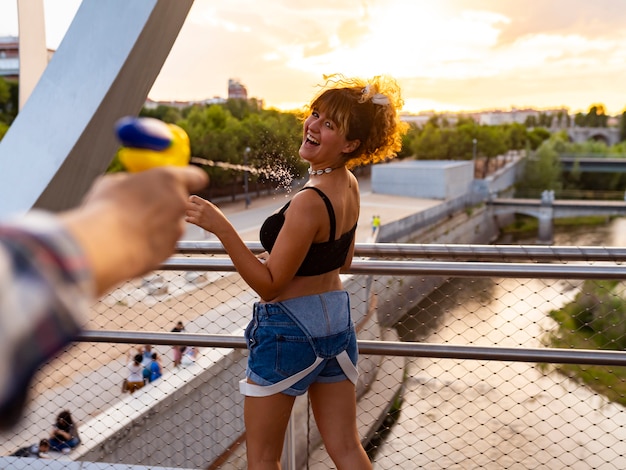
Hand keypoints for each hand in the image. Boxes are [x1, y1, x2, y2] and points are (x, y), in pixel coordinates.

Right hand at [62, 166, 207, 294]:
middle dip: (165, 206)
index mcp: (169, 180)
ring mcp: (178, 228)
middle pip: (180, 203)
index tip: (182, 185)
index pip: (196, 177)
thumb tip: (133, 185)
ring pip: (171, 225)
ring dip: (157, 226)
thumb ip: (134, 182)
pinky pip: (163, 244)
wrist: (104, 245)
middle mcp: (180, 203)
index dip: (190, 181)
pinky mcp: (171, 250)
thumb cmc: (105, 209)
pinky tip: (132, 243)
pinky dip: (151, 244)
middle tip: (141, 210)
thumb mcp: (113, 182)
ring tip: (129, 229)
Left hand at [185, 195, 228, 234]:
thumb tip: (196, 201)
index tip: (192, 202)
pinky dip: (188, 219)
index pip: (193, 198)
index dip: (191, 200)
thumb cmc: (218, 217)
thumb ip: (205, 204)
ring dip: (188, 213)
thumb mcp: (213, 207)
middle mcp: (202, 209)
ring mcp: (199, 215)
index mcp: (206, 204)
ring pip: (187, 212)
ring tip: (192, 215)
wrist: (221, 226)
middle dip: (189, 207)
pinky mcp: (198, 222)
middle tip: (191, 209)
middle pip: (188, 204)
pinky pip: (187, 219)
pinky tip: (191, 219)